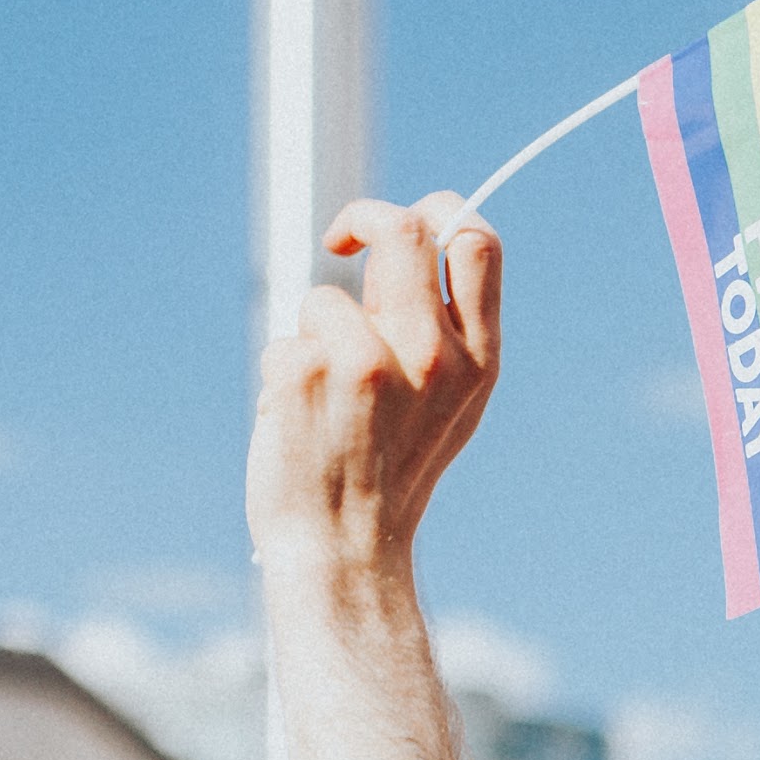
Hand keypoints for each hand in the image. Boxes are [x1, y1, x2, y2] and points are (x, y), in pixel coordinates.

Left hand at [248, 195, 505, 581]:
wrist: (344, 551)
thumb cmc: (390, 475)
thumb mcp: (451, 406)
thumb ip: (446, 332)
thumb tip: (403, 244)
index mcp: (478, 359)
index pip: (473, 240)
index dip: (431, 208)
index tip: (394, 232)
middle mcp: (434, 355)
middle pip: (403, 231)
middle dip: (363, 218)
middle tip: (339, 240)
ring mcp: (371, 361)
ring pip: (325, 297)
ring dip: (311, 336)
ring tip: (320, 398)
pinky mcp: (309, 371)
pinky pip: (285, 340)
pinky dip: (280, 374)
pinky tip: (295, 422)